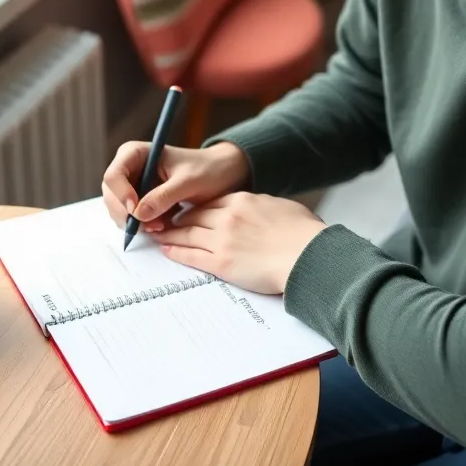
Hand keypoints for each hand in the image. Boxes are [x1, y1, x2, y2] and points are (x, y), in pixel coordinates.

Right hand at [101, 140, 250, 230]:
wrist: (221, 174)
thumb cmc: (207, 169)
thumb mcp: (188, 181)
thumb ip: (164, 196)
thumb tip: (138, 214)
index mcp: (137, 153)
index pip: (113, 175)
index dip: (120, 195)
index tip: (136, 211)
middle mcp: (130, 168)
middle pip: (111, 196)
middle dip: (127, 214)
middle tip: (151, 226)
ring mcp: (134, 185)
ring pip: (119, 210)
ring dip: (135, 222)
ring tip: (161, 225)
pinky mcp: (141, 200)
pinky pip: (132, 217)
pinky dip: (143, 225)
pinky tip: (162, 224)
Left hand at [150, 192, 325, 294]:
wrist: (307, 255)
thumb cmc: (303, 233)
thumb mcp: (281, 207)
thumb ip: (263, 206)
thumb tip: (259, 210)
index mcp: (243, 200)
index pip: (211, 202)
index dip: (196, 207)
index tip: (187, 211)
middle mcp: (228, 217)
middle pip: (193, 216)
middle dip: (177, 219)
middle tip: (164, 222)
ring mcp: (222, 240)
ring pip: (187, 234)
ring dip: (169, 235)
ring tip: (157, 235)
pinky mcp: (222, 264)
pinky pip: (191, 256)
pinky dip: (176, 252)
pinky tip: (167, 250)